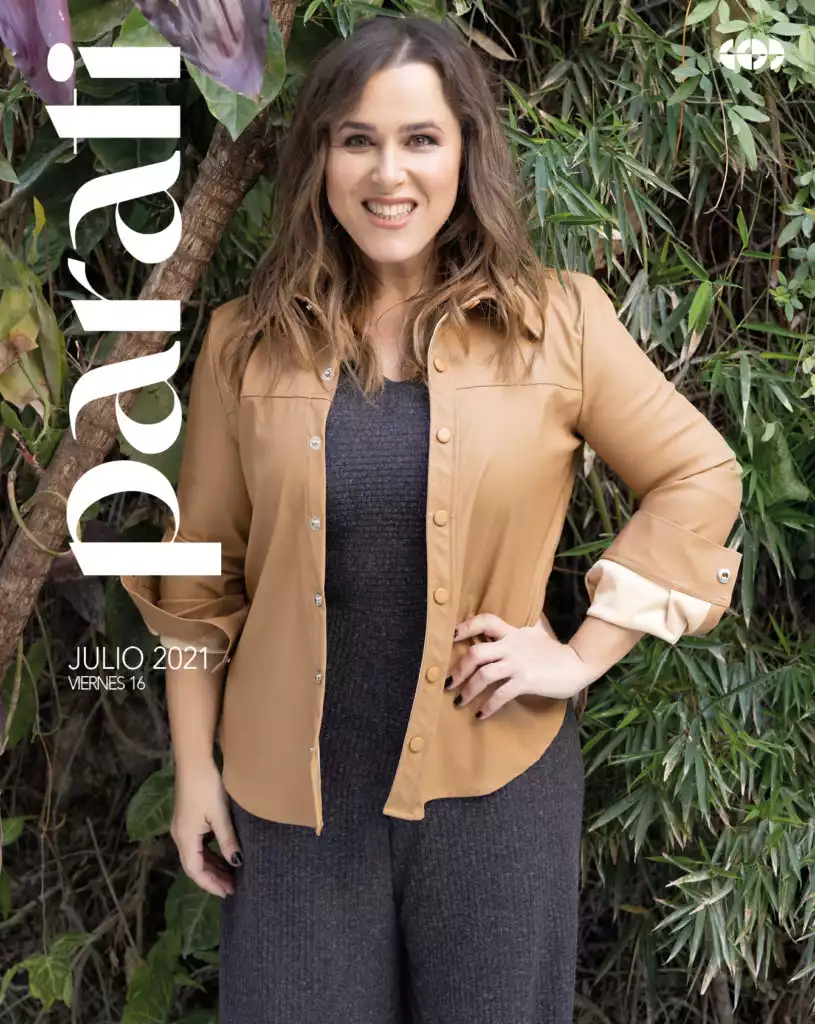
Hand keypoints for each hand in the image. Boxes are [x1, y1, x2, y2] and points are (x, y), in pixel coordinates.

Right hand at [171, 758, 243, 898]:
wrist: (195, 760)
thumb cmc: (206, 787)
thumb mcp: (220, 815)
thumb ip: (227, 841)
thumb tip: (236, 863)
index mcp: (185, 837)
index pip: (195, 871)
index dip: (211, 884)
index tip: (228, 893)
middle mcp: (180, 835)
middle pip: (195, 865)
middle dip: (213, 878)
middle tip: (233, 888)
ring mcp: (183, 826)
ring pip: (197, 854)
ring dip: (213, 866)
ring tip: (231, 875)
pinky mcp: (189, 818)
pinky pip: (199, 844)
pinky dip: (211, 853)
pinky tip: (224, 854)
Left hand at [447, 613, 597, 719]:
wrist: (577, 665)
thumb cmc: (555, 652)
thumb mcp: (537, 633)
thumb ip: (522, 628)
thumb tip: (515, 620)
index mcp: (513, 632)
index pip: (486, 621)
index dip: (466, 627)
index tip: (451, 637)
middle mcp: (512, 646)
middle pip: (476, 653)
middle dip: (459, 669)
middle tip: (449, 683)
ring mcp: (518, 663)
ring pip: (484, 675)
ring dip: (468, 690)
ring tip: (459, 702)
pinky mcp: (526, 681)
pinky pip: (500, 694)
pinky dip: (488, 706)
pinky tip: (481, 714)